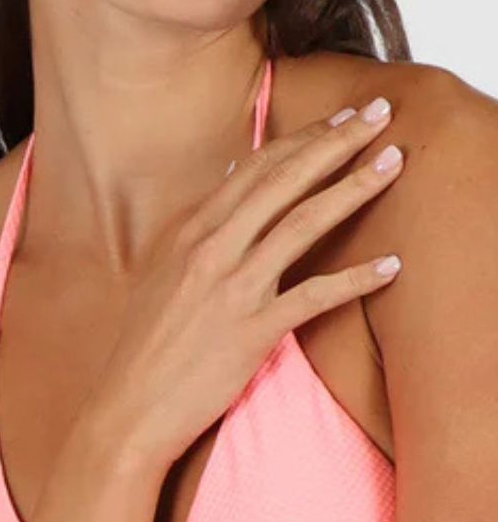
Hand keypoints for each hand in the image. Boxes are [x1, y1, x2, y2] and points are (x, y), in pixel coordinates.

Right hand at [82, 98, 402, 468]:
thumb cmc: (147, 340)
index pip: (257, 166)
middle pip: (285, 180)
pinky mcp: (252, 331)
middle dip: (336, 142)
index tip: (341, 117)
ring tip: (392, 163)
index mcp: (191, 227)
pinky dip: (355, 279)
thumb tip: (228, 171)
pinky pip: (313, 297)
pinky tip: (391, 266)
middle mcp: (212, 246)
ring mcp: (233, 287)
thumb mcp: (164, 266)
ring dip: (353, 189)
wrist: (129, 407)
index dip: (303, 136)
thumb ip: (200, 220)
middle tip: (378, 114)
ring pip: (303, 223)